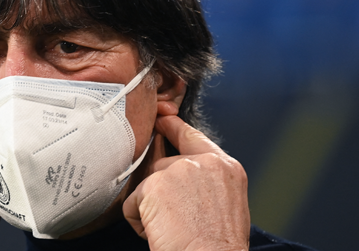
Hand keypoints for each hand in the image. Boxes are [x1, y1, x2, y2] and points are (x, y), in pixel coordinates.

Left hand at [123, 115, 249, 250]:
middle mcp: (204, 162)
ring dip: (150, 211)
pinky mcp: (155, 184)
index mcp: (226, 168)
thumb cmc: (218, 247)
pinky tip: (160, 234)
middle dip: (159, 193)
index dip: (174, 128)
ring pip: (146, 185)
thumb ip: (206, 182)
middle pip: (163, 165)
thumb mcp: (226, 206)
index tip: (163, 119)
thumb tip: (177, 179)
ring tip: (172, 230)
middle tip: (177, 223)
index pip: (193, 137)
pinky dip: (139, 223)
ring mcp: (178, 169)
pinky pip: (132, 203)